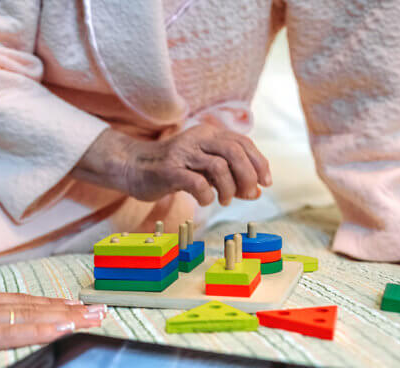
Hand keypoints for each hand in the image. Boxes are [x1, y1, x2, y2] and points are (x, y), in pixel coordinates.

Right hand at [0, 272, 105, 359]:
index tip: (75, 305)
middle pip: (35, 306)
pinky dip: (43, 330)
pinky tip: (65, 330)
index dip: (50, 305)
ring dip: (68, 317)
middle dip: (71, 309)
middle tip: (103, 308)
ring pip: (34, 316)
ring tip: (97, 317)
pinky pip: (15, 333)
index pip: (20, 304)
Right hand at [75, 125, 270, 205]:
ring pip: (219, 166)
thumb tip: (255, 192)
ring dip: (228, 188)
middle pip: (234, 151)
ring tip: (224, 201)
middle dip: (248, 175)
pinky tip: (205, 200)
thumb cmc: (173, 170)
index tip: (265, 183)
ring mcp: (182, 154)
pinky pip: (197, 183)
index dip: (259, 163)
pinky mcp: (169, 170)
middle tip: (249, 194)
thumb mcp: (203, 169)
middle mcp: (197, 139)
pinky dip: (207, 195)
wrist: (133, 168)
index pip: (243, 142)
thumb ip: (228, 177)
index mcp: (208, 134)